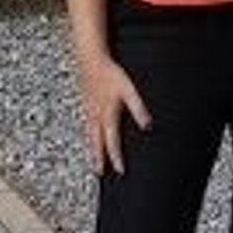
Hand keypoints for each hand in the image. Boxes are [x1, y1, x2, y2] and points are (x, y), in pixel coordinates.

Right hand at [77, 50, 150, 174]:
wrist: (90, 59)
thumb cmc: (109, 73)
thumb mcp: (128, 89)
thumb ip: (138, 108)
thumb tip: (147, 125)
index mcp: (107, 115)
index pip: (112, 142)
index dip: (116, 158)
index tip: (120, 170)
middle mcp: (95, 116)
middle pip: (96, 143)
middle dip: (99, 159)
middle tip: (99, 173)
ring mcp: (88, 111)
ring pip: (89, 136)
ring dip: (92, 149)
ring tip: (94, 160)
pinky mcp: (85, 104)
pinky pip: (86, 126)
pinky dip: (88, 136)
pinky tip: (90, 137)